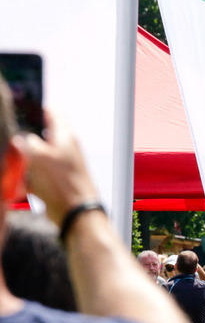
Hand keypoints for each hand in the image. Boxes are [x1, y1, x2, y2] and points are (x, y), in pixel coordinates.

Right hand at [19, 111, 97, 225]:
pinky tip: (22, 184)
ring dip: (22, 161)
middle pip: (39, 135)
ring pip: (34, 156)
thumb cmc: (61, 182)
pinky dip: (26, 178)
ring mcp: (60, 165)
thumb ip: (24, 140)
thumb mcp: (36, 154)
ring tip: (17, 166)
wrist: (74, 213)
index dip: (34, 108)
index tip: (19, 111)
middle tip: (12, 144)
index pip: (51, 112)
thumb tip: (18, 137)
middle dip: (22, 140)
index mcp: (64, 135)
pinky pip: (35, 174)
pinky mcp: (55, 180)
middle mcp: (64, 148)